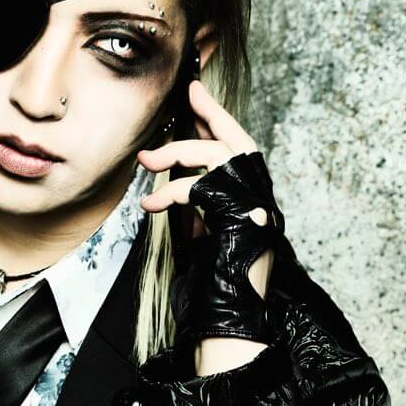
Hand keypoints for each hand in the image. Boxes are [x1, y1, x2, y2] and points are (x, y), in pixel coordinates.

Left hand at [138, 77, 284, 357]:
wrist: (230, 313)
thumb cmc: (214, 279)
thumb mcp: (202, 230)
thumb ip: (196, 200)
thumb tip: (171, 171)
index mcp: (251, 195)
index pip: (237, 145)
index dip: (216, 117)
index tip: (196, 93)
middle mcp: (258, 196)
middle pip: (237, 139)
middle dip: (211, 112)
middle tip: (187, 94)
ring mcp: (252, 206)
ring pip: (217, 156)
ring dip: (178, 152)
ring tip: (147, 161)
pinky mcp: (237, 219)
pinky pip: (200, 189)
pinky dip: (171, 192)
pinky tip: (150, 205)